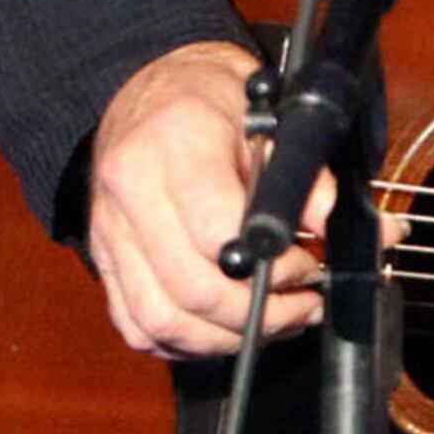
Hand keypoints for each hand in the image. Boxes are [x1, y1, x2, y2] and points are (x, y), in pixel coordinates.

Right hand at [86, 40, 325, 356]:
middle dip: (260, 315)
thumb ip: (302, 175)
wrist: (147, 91)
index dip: (274, 268)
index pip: (219, 235)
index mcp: (173, 145)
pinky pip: (138, 325)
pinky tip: (224, 328)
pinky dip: (185, 342)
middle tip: (303, 305)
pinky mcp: (104, 259)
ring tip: (274, 322)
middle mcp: (130, 192)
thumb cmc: (208, 98)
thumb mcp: (268, 115)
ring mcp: (110, 232)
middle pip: (193, 290)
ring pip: (163, 320)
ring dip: (227, 338)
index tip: (307, 266)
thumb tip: (329, 224)